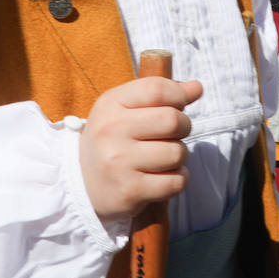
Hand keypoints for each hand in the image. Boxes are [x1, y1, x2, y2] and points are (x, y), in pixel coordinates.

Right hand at [79, 76, 200, 221]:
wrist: (81, 185)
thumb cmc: (112, 140)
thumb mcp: (124, 109)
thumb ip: (160, 94)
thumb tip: (197, 87)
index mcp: (110, 104)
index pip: (156, 89)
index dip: (179, 95)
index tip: (180, 104)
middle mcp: (111, 131)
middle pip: (173, 120)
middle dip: (183, 127)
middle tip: (172, 135)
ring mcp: (119, 162)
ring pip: (177, 153)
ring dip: (179, 156)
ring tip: (163, 158)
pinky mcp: (130, 190)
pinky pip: (176, 181)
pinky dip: (178, 179)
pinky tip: (161, 177)